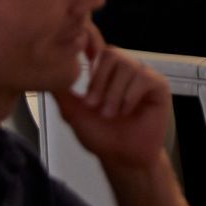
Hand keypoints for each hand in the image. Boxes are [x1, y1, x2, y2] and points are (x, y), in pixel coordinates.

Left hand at [51, 27, 172, 173]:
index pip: (98, 47)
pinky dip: (130, 96)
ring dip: (114, 94)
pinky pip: (143, 78)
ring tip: (110, 113)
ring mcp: (143, 76)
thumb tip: (46, 72)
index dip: (91, 50)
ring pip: (127, 66)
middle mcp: (125, 70)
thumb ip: (62, 92)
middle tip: (93, 105)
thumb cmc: (101, 136)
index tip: (82, 66)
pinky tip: (126, 110)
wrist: (122, 158)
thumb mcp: (73, 113)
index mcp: (107, 72)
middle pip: (111, 54)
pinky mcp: (158, 86)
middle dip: (99, 82)